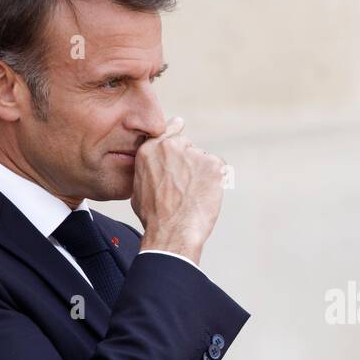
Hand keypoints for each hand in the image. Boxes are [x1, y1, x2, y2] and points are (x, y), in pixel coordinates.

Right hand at [131, 116, 226, 265]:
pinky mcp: (214, 164)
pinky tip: (205, 198)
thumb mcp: (139, 187)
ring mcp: (194, 153)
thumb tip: (155, 166)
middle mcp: (172, 146)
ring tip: (194, 197)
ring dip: (203, 175)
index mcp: (150, 149)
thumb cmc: (154, 216)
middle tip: (187, 188)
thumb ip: (149, 167)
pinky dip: (217, 183)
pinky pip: (220, 170)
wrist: (172, 231)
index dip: (177, 132)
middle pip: (189, 148)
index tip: (181, 128)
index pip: (169, 129)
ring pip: (204, 160)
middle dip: (190, 163)